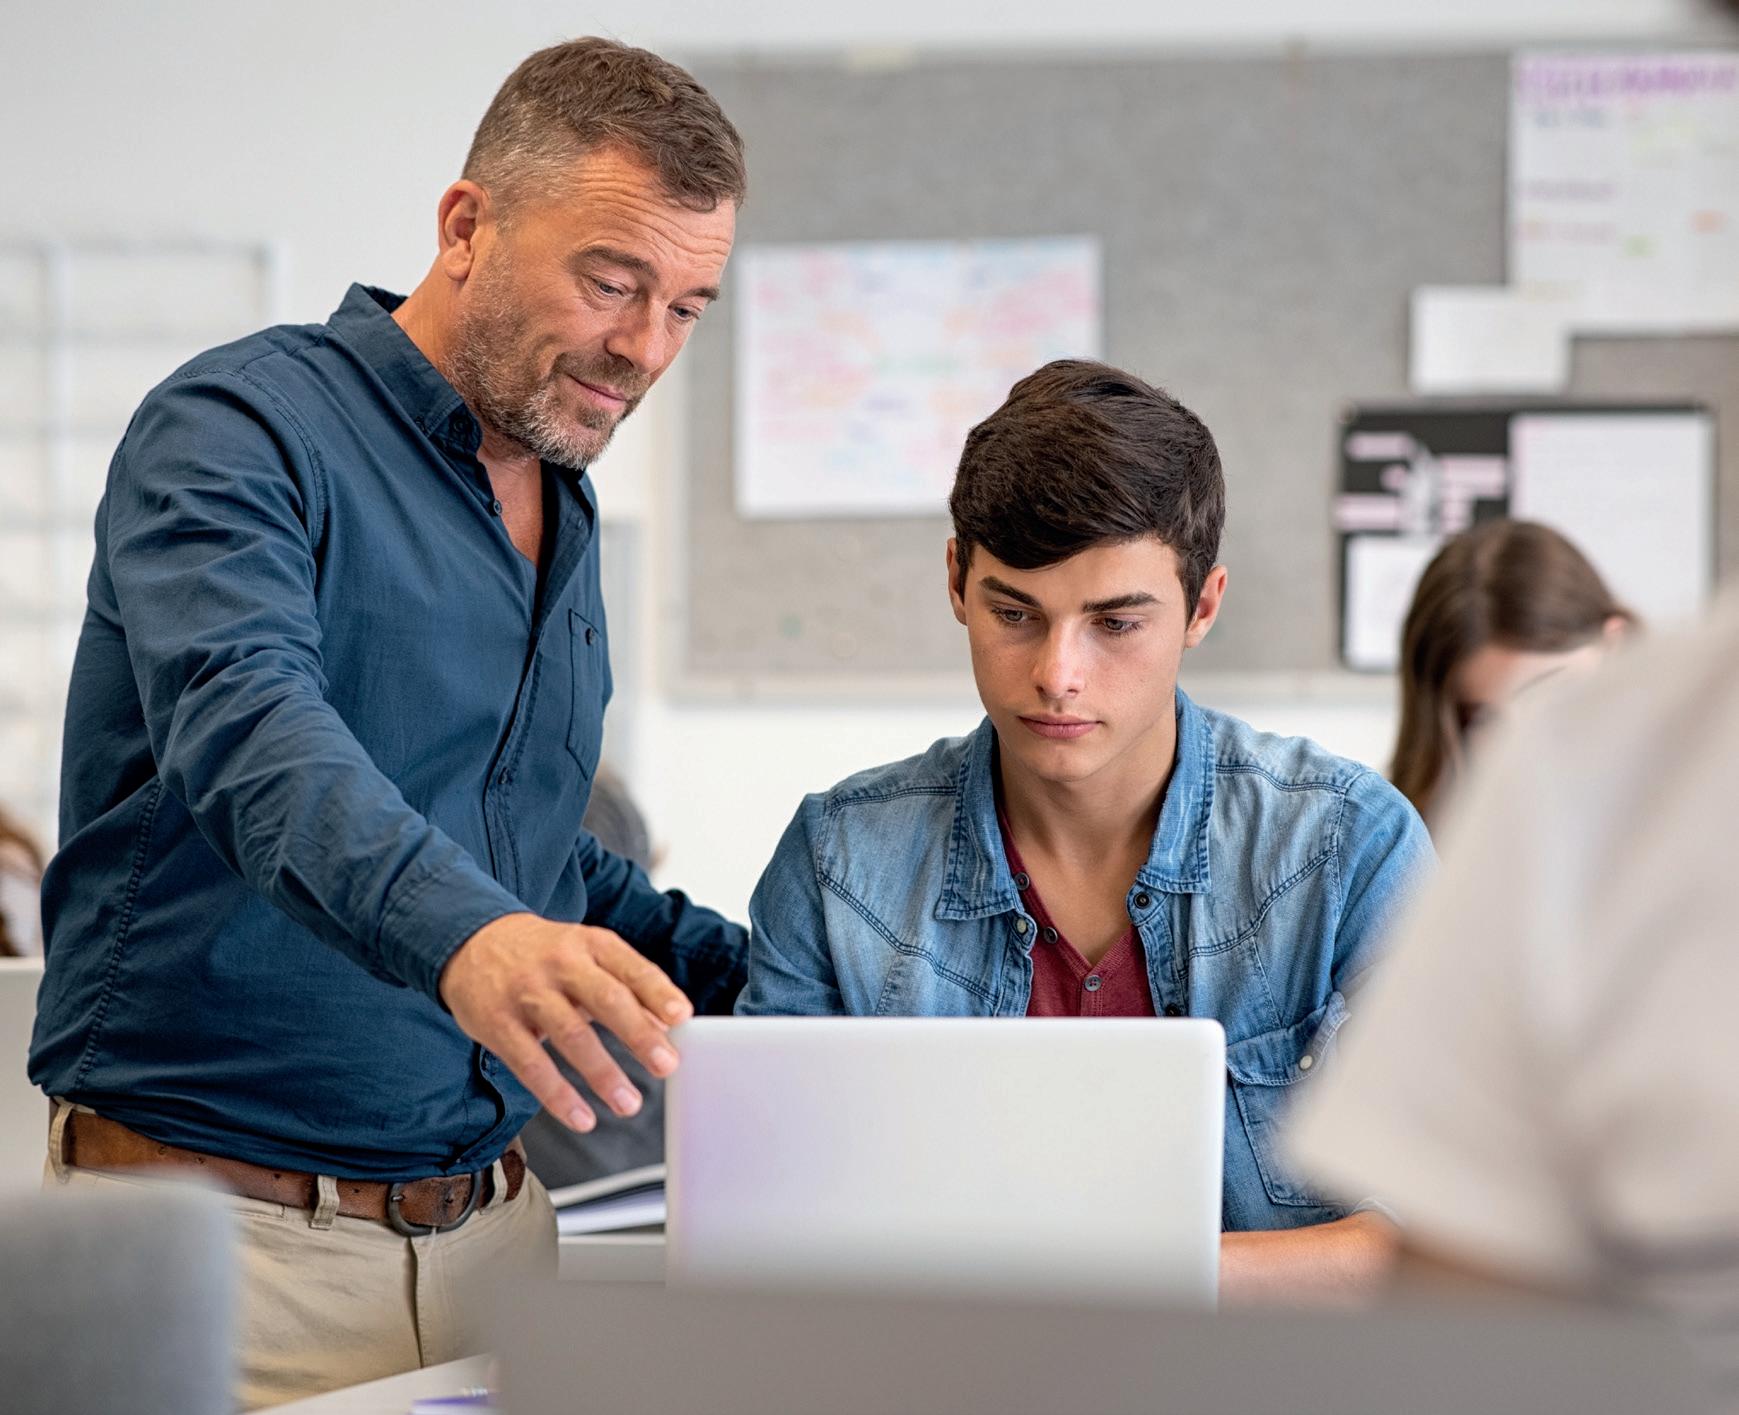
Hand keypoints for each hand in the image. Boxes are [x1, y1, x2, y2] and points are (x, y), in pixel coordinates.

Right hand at [439, 912, 693, 1131]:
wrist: (470, 942)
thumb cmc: (543, 954)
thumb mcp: (587, 957)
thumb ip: (627, 988)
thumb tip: (667, 1026)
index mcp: (589, 944)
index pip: (630, 967)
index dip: (658, 992)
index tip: (682, 1016)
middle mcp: (560, 964)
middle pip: (605, 999)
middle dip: (639, 1034)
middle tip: (667, 1065)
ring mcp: (527, 993)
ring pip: (570, 1034)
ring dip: (603, 1073)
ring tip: (628, 1103)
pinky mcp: (498, 1023)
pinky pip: (531, 1064)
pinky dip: (558, 1095)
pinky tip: (581, 1117)